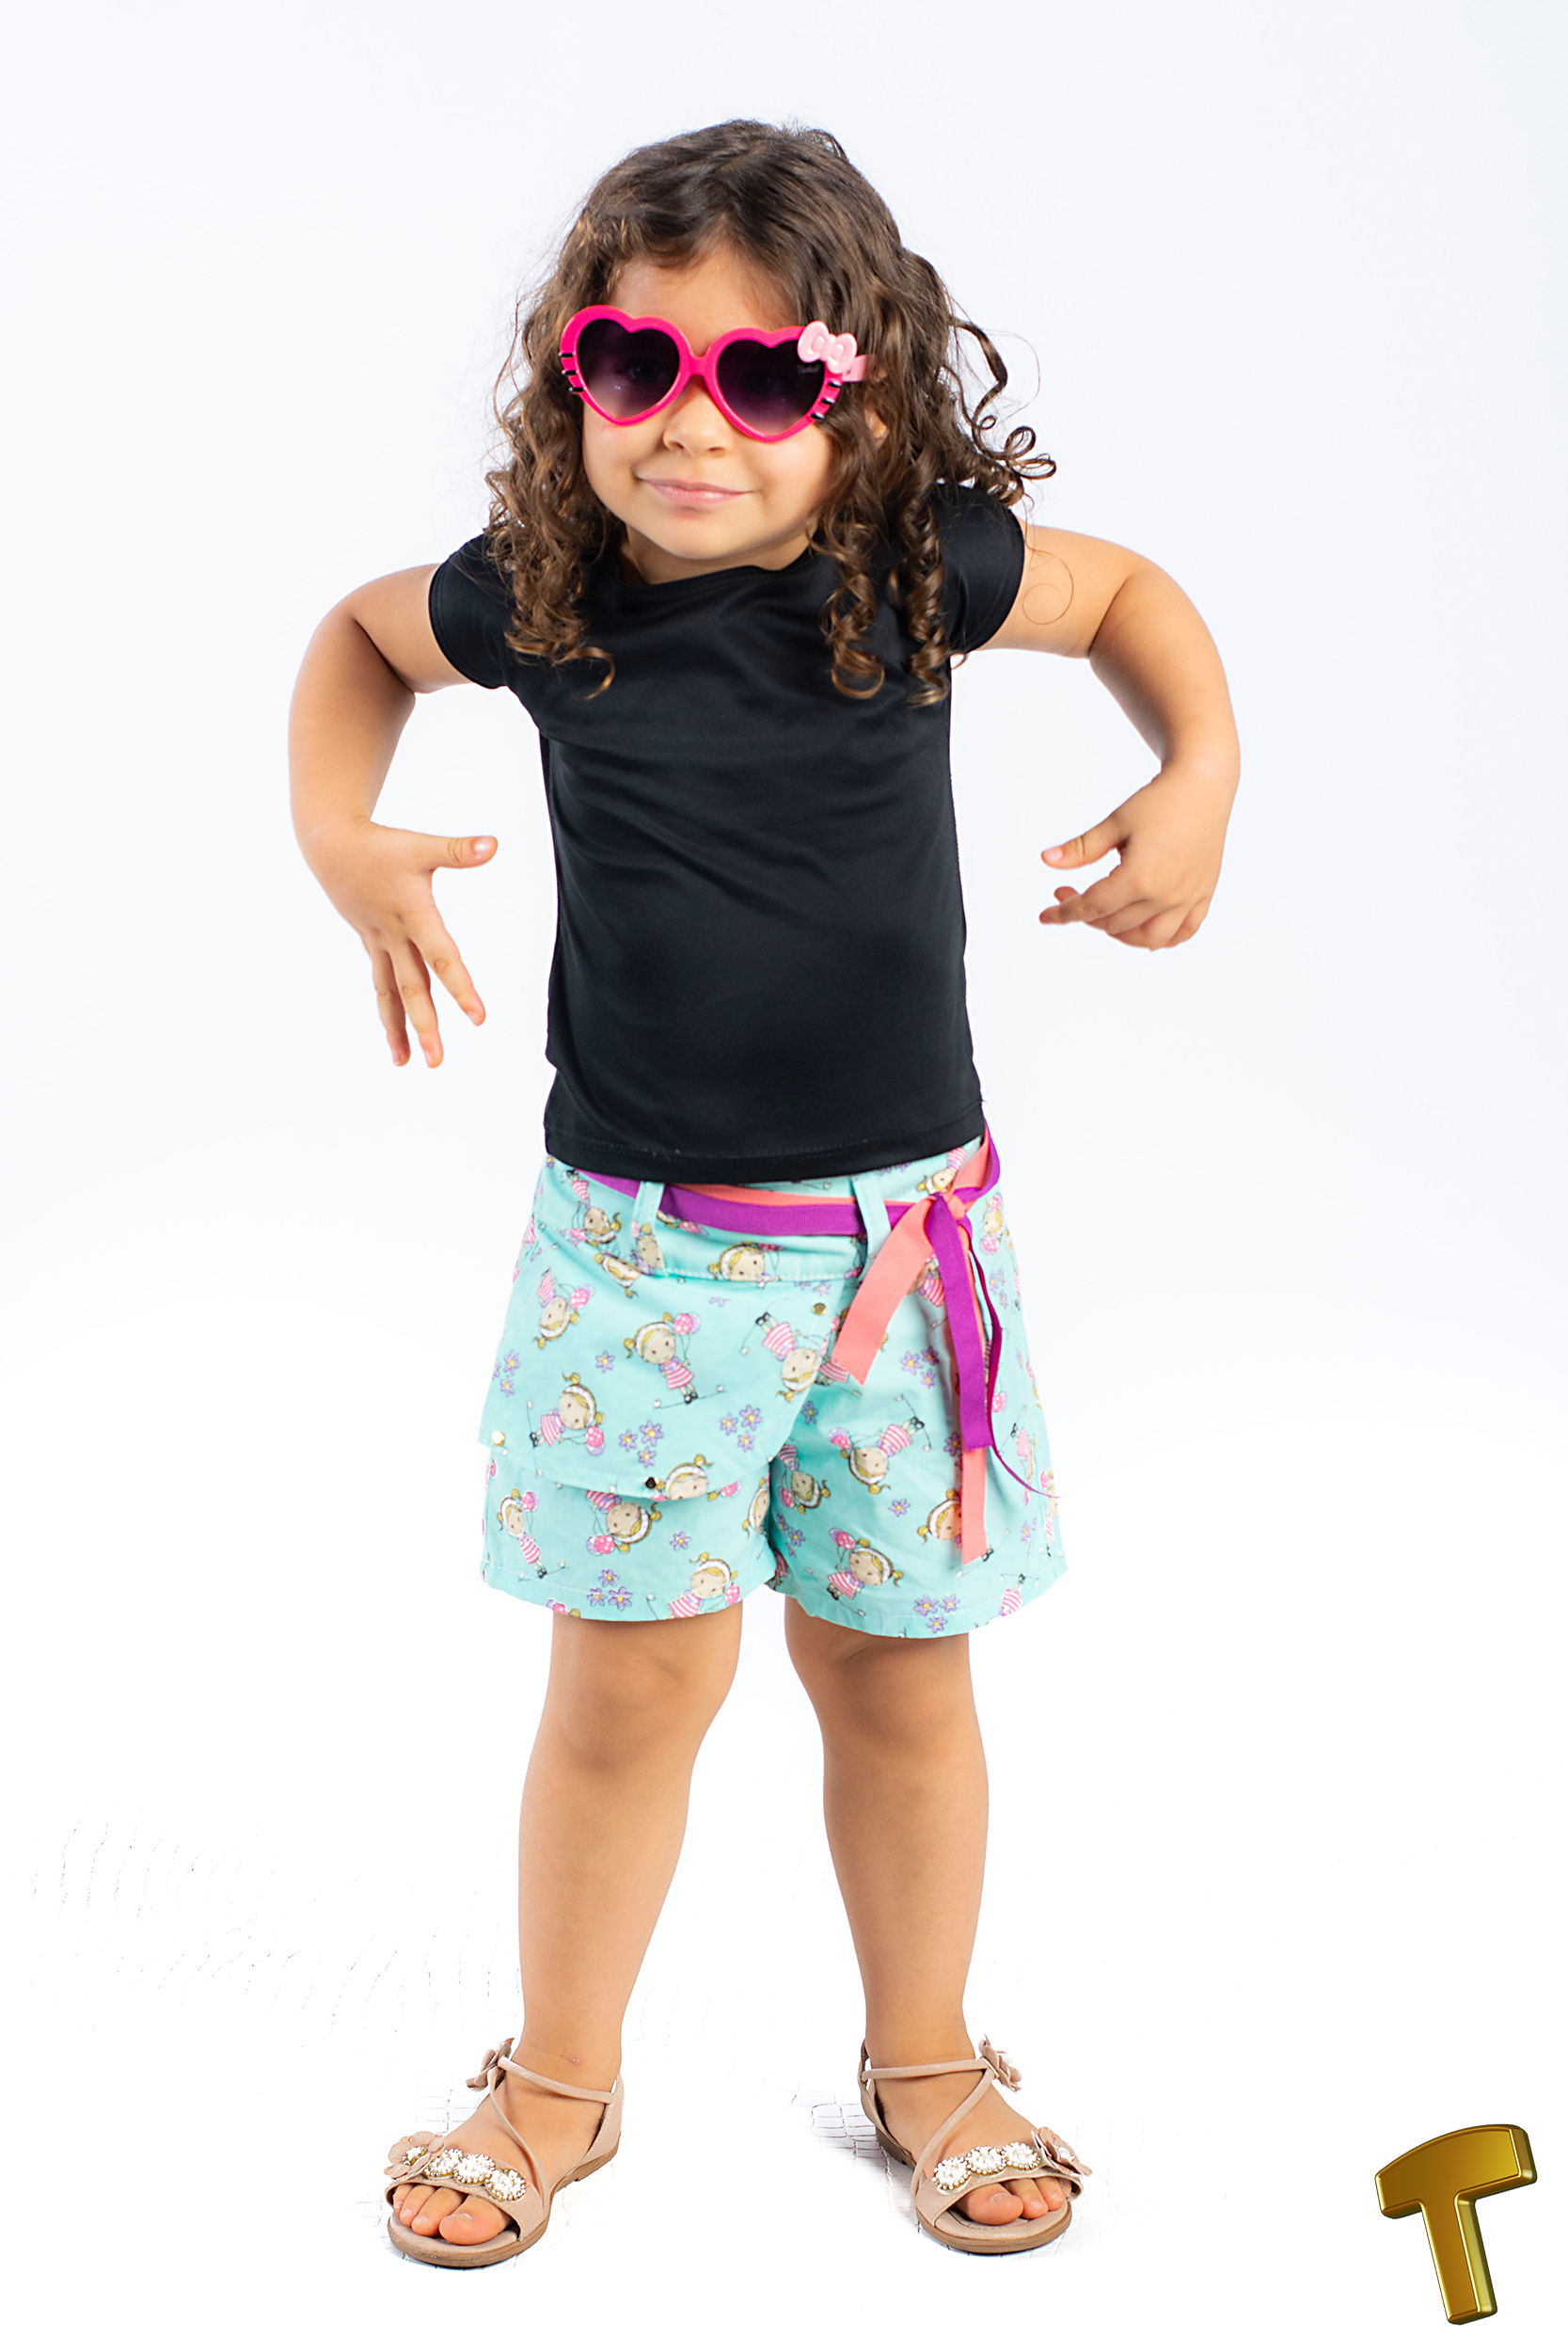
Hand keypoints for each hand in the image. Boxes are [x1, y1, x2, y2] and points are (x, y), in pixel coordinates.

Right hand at [303, 816, 495, 1065]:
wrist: (330, 845)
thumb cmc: (379, 845)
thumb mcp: (420, 846)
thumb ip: (458, 850)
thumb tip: (494, 845)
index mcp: (413, 916)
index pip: (442, 958)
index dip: (461, 988)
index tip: (478, 1018)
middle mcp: (395, 936)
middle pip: (412, 988)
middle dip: (424, 1026)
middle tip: (436, 1062)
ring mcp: (379, 942)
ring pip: (389, 993)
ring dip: (397, 1029)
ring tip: (405, 1063)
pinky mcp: (370, 942)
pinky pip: (380, 983)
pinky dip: (388, 1009)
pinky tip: (394, 1032)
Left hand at [1039, 763, 1234, 948]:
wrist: (1204, 785)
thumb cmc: (1159, 800)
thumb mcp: (1115, 822)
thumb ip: (1081, 848)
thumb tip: (1047, 860)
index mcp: (1140, 877)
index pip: (1092, 907)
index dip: (1064, 913)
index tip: (1046, 914)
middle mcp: (1165, 895)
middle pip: (1115, 924)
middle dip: (1085, 914)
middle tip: (1070, 892)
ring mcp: (1187, 899)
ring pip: (1147, 938)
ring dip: (1119, 933)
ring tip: (1103, 916)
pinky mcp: (1203, 895)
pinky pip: (1182, 933)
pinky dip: (1161, 939)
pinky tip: (1142, 932)